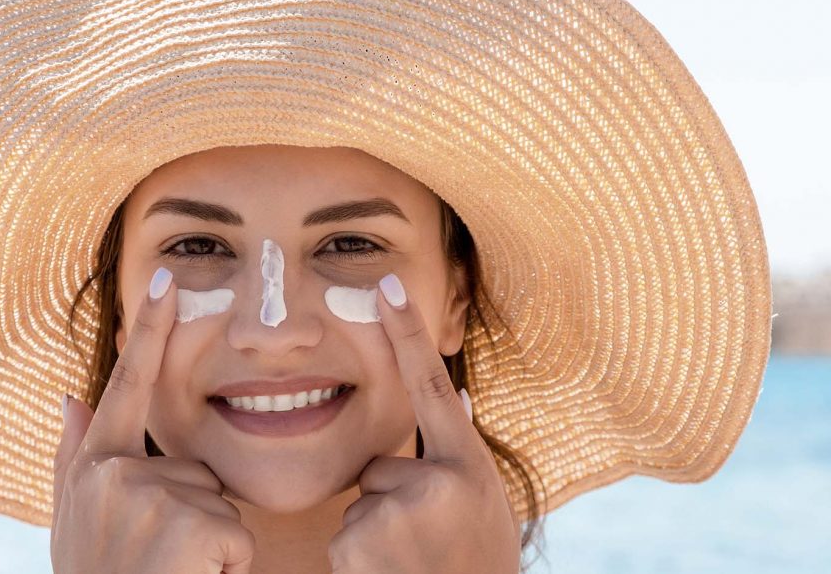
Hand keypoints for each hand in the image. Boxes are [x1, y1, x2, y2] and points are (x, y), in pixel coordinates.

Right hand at [51, 267, 255, 573]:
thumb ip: (74, 457)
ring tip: (170, 573)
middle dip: (191, 513)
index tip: (167, 277)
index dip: (148, 332)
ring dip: (207, 543)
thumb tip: (71, 394)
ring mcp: (150, 497)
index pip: (126, 386)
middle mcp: (115, 474)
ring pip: (216, 503)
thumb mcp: (73, 525)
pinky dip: (226, 568)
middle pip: (191, 468)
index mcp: (93, 468)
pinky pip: (234, 536)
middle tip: (158, 559)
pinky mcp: (188, 525)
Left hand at [328, 273, 520, 573]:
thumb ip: (461, 458)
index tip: (386, 285)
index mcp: (469, 468)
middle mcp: (437, 482)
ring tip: (414, 564)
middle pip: (380, 468)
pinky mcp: (360, 541)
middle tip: (425, 543)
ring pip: (363, 504)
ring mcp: (397, 512)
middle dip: (391, 501)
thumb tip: (449, 394)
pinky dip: (360, 559)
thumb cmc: (477, 568)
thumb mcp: (485, 508)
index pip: (431, 386)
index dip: (408, 333)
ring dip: (378, 534)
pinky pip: (345, 534)